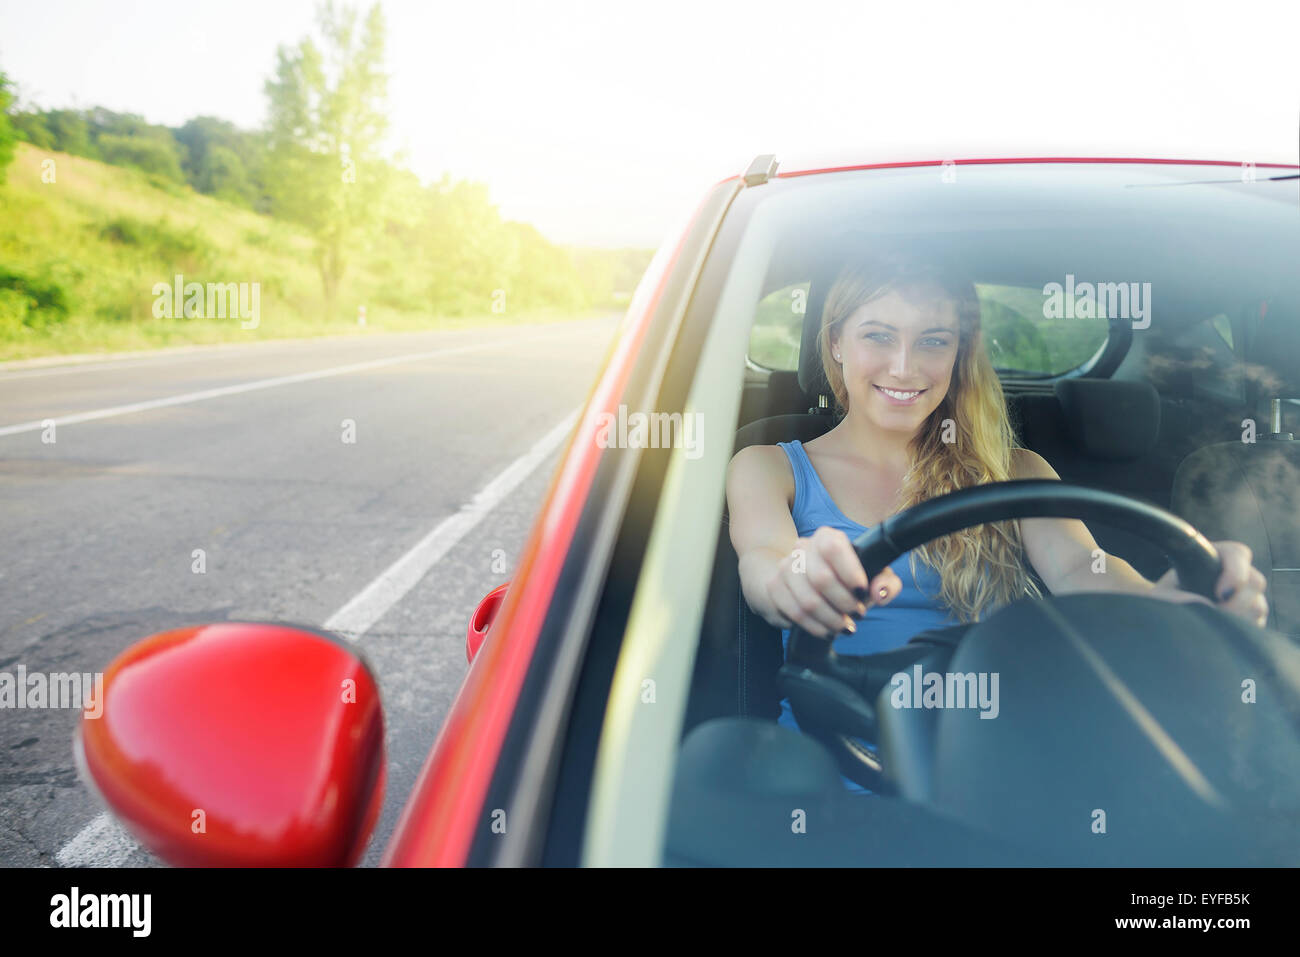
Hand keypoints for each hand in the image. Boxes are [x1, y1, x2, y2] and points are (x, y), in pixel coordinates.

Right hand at [763, 526, 902, 636]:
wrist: (805, 579)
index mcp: (827, 537)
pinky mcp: (774, 587)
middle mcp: (802, 548)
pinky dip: (815, 627)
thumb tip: (878, 593)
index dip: (849, 572)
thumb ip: (886, 583)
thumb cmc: (845, 578)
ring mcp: (784, 568)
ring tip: (844, 626)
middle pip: (821, 578)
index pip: (832, 548)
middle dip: (844, 603)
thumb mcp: (872, 576)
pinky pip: (794, 614)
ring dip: (831, 620)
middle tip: (857, 615)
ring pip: (807, 601)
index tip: (862, 592)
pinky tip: (827, 630)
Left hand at [1152, 540, 1267, 626]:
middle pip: (1256, 582)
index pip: (1238, 554)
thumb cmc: (1166, 596)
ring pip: (1258, 606)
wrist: (1169, 610)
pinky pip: (1258, 623)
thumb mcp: (1163, 594)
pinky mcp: (1251, 614)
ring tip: (1215, 621)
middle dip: (1238, 601)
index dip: (1235, 572)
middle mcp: (1238, 571)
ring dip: (1239, 616)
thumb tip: (1206, 604)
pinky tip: (1223, 629)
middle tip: (1216, 612)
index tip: (1219, 593)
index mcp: (1217, 556)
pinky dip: (1243, 628)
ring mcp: (1248, 594)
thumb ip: (1177, 597)